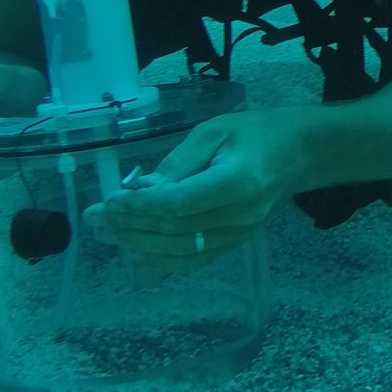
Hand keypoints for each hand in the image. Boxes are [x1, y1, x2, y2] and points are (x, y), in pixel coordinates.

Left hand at [84, 106, 314, 264]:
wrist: (298, 156)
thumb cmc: (255, 133)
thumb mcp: (216, 130)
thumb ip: (179, 161)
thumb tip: (140, 188)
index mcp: (239, 181)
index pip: (183, 203)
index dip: (143, 206)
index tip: (110, 200)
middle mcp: (240, 216)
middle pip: (175, 230)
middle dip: (129, 225)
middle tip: (94, 217)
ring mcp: (238, 235)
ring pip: (180, 250)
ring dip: (137, 244)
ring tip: (104, 233)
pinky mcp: (233, 245)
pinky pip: (193, 261)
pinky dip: (160, 260)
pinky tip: (133, 252)